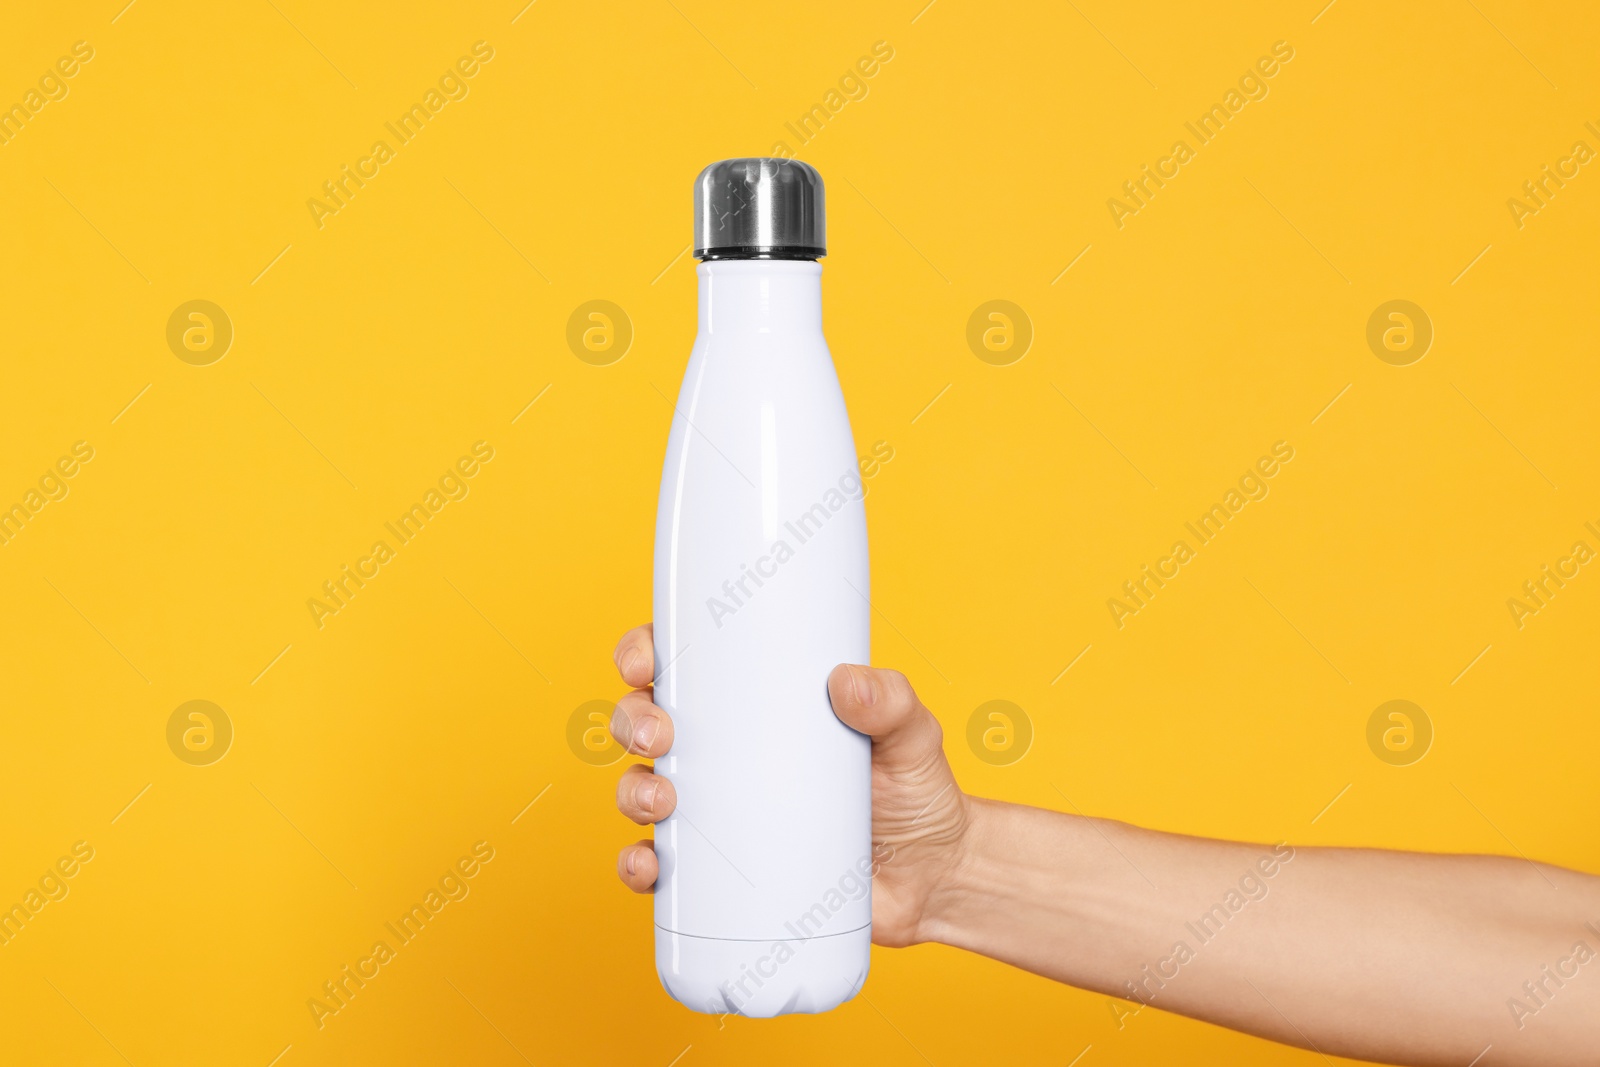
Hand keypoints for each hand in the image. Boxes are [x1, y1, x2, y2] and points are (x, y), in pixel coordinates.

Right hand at [608, 623, 973, 946]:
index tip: (644, 663)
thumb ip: (892, 701)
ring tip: (662, 803)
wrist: (931, 878)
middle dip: (632, 722)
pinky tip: (648, 866)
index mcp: (755, 703)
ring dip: (630, 791)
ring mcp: (717, 813)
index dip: (644, 653)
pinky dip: (639, 865)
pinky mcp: (719, 874)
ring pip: (641, 789)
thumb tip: (847, 682)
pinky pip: (658, 867)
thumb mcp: (911, 735)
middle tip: (660, 737)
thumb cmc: (915, 791)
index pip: (684, 663)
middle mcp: (723, 753)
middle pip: (646, 721)